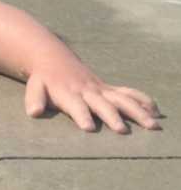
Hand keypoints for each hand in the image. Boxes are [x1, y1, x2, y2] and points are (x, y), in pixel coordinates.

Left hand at [24, 68, 161, 133]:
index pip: (75, 106)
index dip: (82, 116)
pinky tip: (156, 110)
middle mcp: (87, 91)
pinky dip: (142, 100)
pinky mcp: (108, 89)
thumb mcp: (34, 87)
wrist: (54, 59)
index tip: (89, 127)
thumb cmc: (43, 80)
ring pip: (121, 99)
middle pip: (102, 104)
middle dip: (112, 116)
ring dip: (137, 111)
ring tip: (151, 124)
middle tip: (122, 130)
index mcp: (68, 93)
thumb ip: (34, 99)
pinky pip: (128, 93)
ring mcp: (100, 89)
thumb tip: (34, 112)